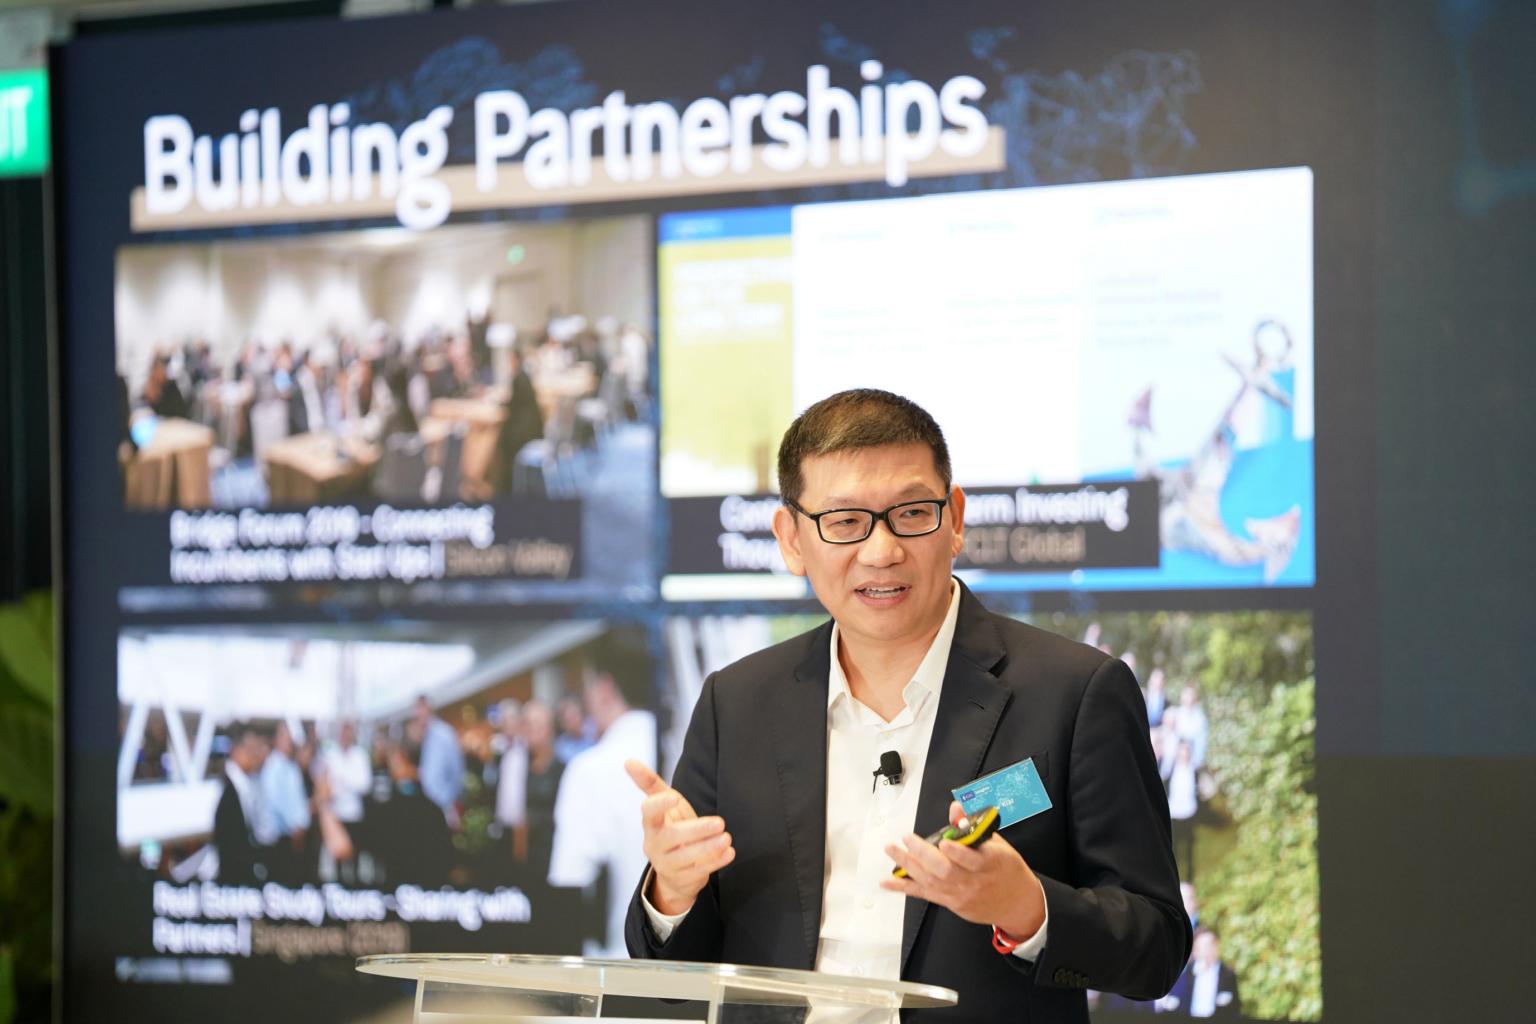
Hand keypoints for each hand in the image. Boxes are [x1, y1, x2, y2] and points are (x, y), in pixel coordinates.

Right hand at [624, 759, 734, 915]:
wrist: (674, 869)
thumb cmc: (670, 827)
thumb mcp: (664, 805)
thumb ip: (649, 783)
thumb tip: (628, 760)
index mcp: (651, 823)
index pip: (649, 812)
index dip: (659, 805)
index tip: (674, 797)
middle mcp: (655, 844)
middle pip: (673, 836)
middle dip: (697, 830)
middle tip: (720, 822)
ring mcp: (667, 864)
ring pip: (687, 858)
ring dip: (709, 848)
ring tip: (727, 838)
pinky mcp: (682, 879)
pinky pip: (699, 872)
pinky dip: (715, 862)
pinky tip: (729, 853)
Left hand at [880, 801, 1045, 940]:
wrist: (1018, 903)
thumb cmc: (1008, 869)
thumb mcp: (998, 844)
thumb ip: (973, 827)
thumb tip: (955, 808)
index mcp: (989, 863)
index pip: (971, 859)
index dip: (956, 852)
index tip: (943, 842)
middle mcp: (973, 881)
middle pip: (945, 871)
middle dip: (923, 854)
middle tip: (908, 839)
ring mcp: (960, 894)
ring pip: (930, 882)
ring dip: (908, 865)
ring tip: (891, 850)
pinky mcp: (951, 903)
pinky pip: (924, 894)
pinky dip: (904, 887)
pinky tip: (887, 881)